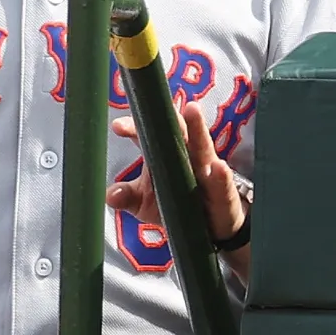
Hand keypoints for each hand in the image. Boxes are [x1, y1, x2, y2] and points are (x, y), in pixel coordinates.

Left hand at [106, 100, 246, 248]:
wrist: (210, 229)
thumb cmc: (174, 205)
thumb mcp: (144, 204)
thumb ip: (127, 197)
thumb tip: (111, 195)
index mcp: (164, 156)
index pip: (148, 135)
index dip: (134, 127)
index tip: (118, 126)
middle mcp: (187, 157)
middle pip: (178, 132)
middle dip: (168, 118)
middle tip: (157, 105)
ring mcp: (207, 174)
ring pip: (203, 148)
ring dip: (198, 129)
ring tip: (192, 109)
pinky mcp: (224, 195)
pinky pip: (222, 185)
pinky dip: (220, 177)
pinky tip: (218, 166)